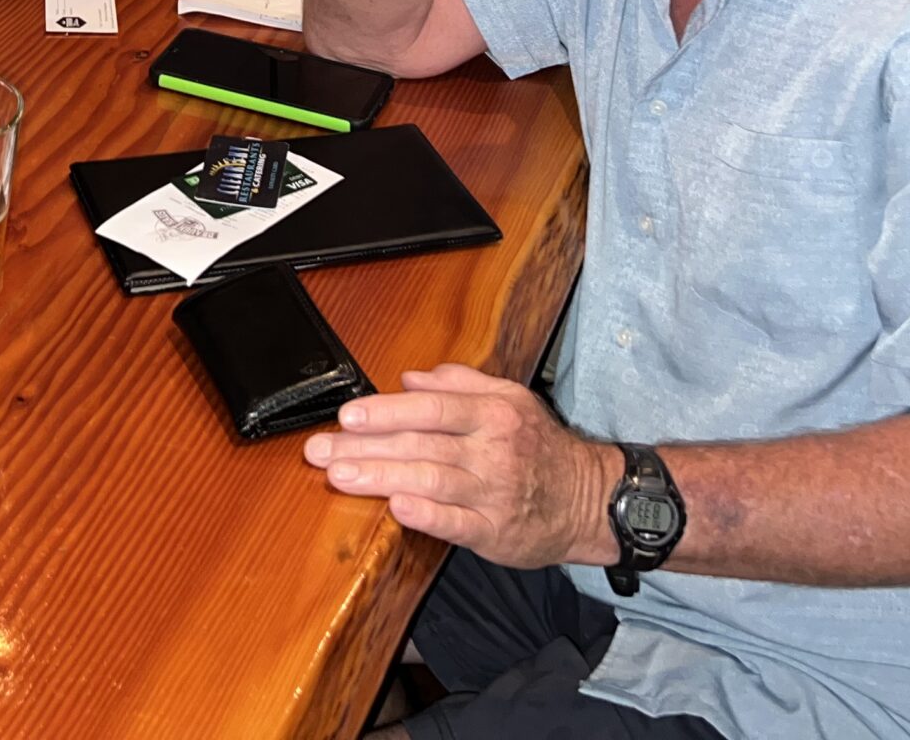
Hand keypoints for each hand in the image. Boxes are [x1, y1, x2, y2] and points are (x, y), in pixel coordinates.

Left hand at [303, 363, 613, 569]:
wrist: (590, 499)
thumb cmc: (540, 447)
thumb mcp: (511, 398)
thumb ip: (460, 384)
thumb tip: (410, 379)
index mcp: (492, 413)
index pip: (431, 409)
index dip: (386, 411)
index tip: (346, 416)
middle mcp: (492, 450)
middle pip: (420, 445)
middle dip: (364, 448)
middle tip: (320, 451)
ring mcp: (493, 493)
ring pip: (430, 481)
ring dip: (381, 477)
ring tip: (339, 477)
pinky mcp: (495, 532)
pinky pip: (457, 524)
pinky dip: (427, 516)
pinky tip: (397, 509)